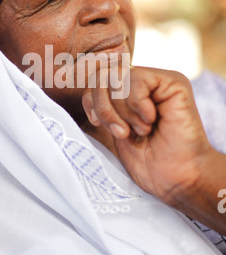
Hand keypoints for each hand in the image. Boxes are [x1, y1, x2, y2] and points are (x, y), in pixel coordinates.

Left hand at [82, 66, 211, 205]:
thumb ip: (103, 104)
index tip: (98, 124)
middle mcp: (144, 83)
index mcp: (129, 93)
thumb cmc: (147, 161)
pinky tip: (151, 120)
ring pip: (118, 77)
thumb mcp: (114, 128)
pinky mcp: (174, 82)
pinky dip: (137, 103)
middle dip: (105, 108)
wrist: (177, 178)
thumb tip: (78, 81)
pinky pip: (137, 78)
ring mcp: (159, 81)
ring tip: (142, 130)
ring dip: (123, 111)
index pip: (97, 80)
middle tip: (123, 133)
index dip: (91, 101)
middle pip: (103, 76)